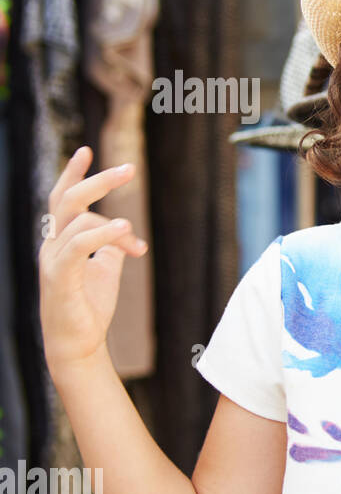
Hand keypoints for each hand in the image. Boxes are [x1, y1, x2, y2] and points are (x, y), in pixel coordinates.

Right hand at [38, 147, 148, 369]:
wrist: (79, 343)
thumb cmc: (90, 305)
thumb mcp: (106, 267)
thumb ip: (112, 244)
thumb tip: (126, 232)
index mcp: (61, 240)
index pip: (62, 199)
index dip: (73, 174)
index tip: (87, 150)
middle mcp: (52, 245)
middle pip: (68, 200)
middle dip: (98, 181)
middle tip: (131, 169)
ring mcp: (52, 260)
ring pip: (77, 221)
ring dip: (114, 225)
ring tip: (136, 240)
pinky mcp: (59, 277)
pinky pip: (77, 246)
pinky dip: (102, 234)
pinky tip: (125, 231)